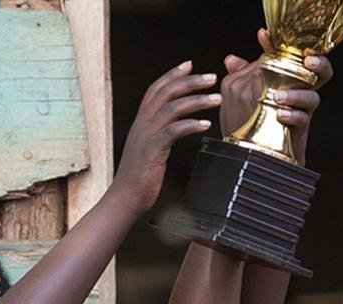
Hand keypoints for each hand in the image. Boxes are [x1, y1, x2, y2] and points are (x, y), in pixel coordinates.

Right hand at [106, 62, 220, 213]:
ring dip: (197, 100)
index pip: (156, 89)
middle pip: (166, 92)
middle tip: (212, 77)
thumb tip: (175, 127)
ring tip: (216, 99)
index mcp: (141, 122)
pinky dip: (191, 125)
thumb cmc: (139, 177)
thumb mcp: (148, 149)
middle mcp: (142, 124)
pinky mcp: (152, 150)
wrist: (125, 198)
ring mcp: (146, 136)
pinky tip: (205, 125)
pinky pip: (173, 131)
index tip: (189, 65)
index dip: (172, 75)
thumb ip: (159, 134)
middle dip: (190, 81)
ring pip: (172, 108)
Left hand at [220, 29, 330, 164]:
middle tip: (308, 61)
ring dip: (296, 95)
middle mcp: (297, 92)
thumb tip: (231, 59)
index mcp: (284, 79)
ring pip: (312, 97)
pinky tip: (280, 115)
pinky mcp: (299, 130)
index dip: (279, 43)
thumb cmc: (249, 122)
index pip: (289, 56)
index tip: (263, 36)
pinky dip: (293, 115)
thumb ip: (240, 76)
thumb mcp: (240, 96)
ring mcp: (300, 111)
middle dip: (318, 63)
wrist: (253, 154)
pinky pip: (303, 119)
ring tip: (277, 98)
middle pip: (319, 72)